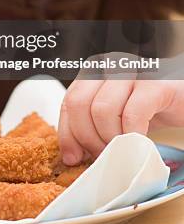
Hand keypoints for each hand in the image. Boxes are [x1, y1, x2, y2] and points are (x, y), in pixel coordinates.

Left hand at [58, 79, 183, 164]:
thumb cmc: (148, 106)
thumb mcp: (113, 115)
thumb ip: (90, 126)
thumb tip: (71, 155)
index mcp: (93, 71)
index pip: (68, 101)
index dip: (68, 133)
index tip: (73, 157)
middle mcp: (108, 65)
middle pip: (79, 104)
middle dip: (88, 138)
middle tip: (104, 155)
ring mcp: (131, 71)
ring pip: (102, 110)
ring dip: (110, 139)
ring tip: (122, 149)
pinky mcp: (155, 84)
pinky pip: (132, 114)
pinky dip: (132, 135)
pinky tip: (139, 142)